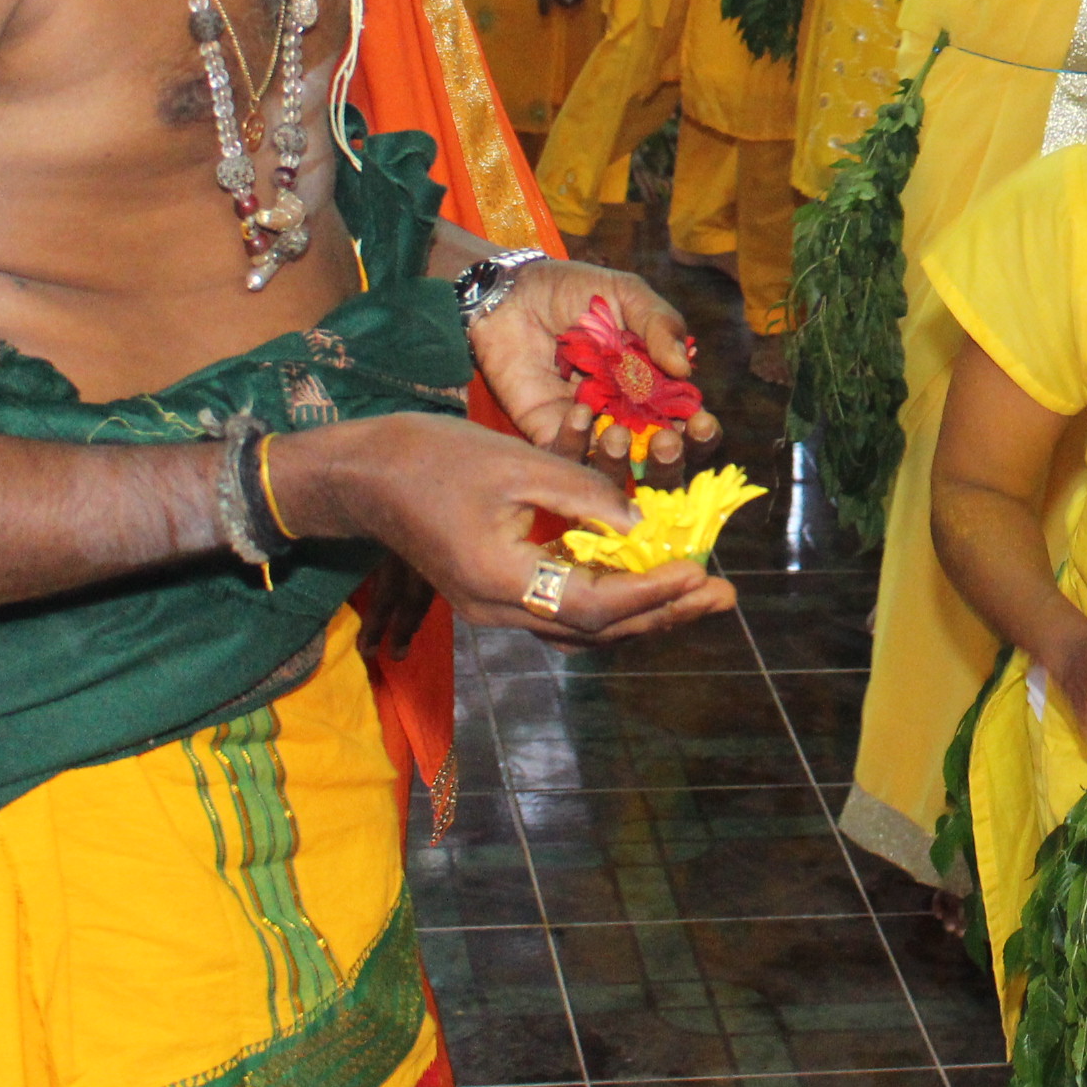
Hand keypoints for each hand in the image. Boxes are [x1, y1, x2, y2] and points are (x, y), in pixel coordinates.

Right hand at [285, 414, 737, 646]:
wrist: (362, 473)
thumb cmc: (433, 457)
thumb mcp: (518, 464)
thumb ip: (583, 495)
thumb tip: (641, 527)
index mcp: (503, 581)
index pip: (597, 604)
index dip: (654, 592)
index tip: (703, 572)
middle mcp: (499, 609)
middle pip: (596, 629)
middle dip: (664, 612)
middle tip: (724, 594)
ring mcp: (493, 607)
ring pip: (581, 625)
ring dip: (642, 611)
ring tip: (697, 592)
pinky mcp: (491, 592)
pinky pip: (561, 607)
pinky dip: (607, 600)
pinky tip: (640, 581)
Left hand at [469, 257, 716, 466]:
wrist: (513, 292)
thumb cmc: (575, 290)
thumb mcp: (626, 294)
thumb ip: (660, 324)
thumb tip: (686, 369)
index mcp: (654, 384)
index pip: (688, 422)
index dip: (701, 432)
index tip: (702, 423)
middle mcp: (626, 413)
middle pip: (658, 458)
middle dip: (669, 459)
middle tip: (668, 442)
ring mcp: (588, 426)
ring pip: (612, 466)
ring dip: (621, 458)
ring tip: (618, 432)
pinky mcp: (548, 432)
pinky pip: (565, 455)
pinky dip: (575, 441)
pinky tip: (578, 412)